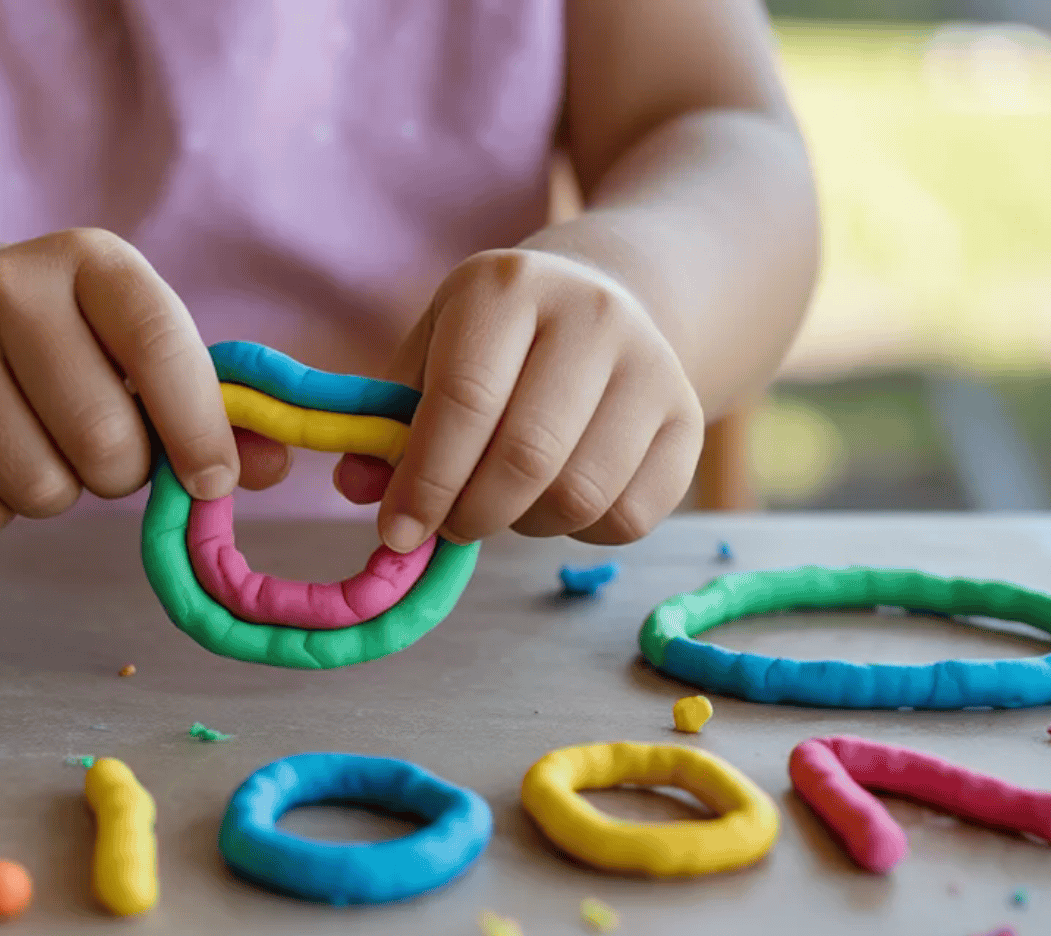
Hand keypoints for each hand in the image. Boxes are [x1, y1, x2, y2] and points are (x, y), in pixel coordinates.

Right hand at [0, 229, 277, 531]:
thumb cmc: (77, 342)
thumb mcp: (147, 348)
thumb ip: (216, 407)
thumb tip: (275, 466)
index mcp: (92, 259)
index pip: (159, 346)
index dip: (197, 428)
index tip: (215, 482)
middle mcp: (6, 285)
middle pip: (101, 441)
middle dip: (122, 473)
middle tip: (109, 452)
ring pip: (38, 487)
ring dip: (60, 493)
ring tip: (47, 447)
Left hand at [374, 248, 703, 550]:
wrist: (606, 300)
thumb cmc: (495, 340)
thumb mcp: (431, 352)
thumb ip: (390, 422)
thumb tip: (361, 491)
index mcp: (507, 288)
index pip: (464, 399)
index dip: (425, 480)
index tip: (398, 531)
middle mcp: (591, 315)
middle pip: (528, 455)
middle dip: (473, 514)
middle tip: (451, 526)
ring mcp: (653, 365)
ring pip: (581, 495)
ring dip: (526, 525)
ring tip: (504, 503)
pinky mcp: (689, 419)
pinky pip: (631, 516)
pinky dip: (583, 532)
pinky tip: (558, 499)